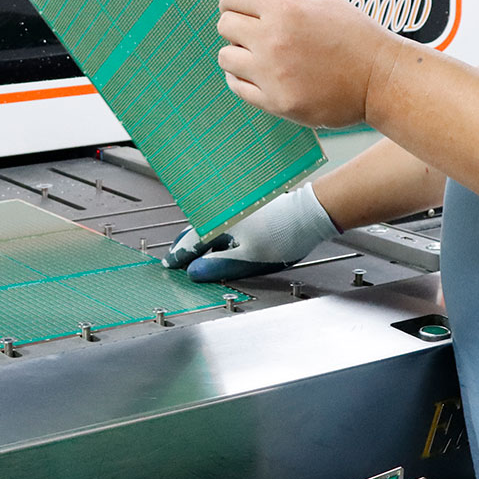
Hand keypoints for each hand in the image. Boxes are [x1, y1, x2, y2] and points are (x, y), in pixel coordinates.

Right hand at [162, 183, 338, 282]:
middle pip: (197, 230)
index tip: (169, 264)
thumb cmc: (282, 234)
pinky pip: (222, 219)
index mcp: (219, 224)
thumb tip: (194, 273)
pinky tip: (221, 237)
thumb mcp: (248, 259)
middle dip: (185, 244)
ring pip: (209, 224)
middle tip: (176, 256)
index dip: (179, 257)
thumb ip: (219, 267)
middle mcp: (223, 212)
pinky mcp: (247, 205)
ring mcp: (235, 207)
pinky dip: (216, 229)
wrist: (308, 212)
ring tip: (195, 248)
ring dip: (200, 235)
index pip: (191, 244)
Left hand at [216, 0, 404, 128]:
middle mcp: (274, 41)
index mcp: (285, 9)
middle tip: (260, 31)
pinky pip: (236, 86)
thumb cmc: (353, 36)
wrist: (380, 78)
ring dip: (239, 54)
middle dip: (238, 24)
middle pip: (224, 25)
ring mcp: (273, 75)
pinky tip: (265, 74)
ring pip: (225, 57)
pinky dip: (244, 79)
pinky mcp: (276, 102)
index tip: (245, 6)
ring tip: (264, 55)